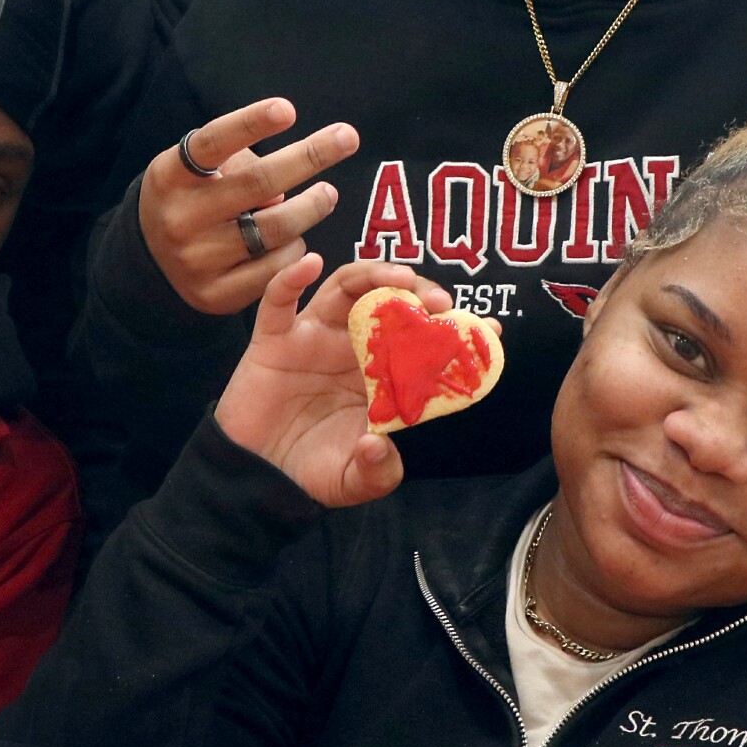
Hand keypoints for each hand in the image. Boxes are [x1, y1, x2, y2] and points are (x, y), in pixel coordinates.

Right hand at [138, 98, 358, 315]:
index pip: (214, 144)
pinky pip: (276, 269)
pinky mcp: (216, 295)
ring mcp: (197, 261)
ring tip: (326, 194)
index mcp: (171, 176)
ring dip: (312, 206)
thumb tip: (284, 192)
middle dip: (311, 157)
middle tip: (347, 138)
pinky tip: (294, 238)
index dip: (251, 124)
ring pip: (276, 229)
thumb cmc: (195, 194)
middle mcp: (180, 219)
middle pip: (259, 184)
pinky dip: (295, 249)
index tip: (288, 109)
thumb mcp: (201, 167)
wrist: (154, 257)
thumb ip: (241, 164)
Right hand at [215, 256, 453, 506]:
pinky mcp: (274, 340)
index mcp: (381, 373)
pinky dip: (291, 278)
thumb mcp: (353, 480)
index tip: (490, 328)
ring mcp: (314, 337)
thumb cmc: (310, 472)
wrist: (256, 481)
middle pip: (389, 299)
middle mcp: (353, 345)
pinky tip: (310, 264)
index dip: (457, 328)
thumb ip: (376, 471)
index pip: (425, 339)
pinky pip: (280, 301)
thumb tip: (379, 445)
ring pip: (346, 287)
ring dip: (373, 274)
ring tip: (397, 279)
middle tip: (439, 302)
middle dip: (419, 292)